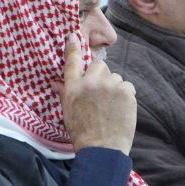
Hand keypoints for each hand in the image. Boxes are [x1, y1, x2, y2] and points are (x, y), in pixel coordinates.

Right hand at [55, 33, 136, 154]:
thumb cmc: (82, 133)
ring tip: (111, 107)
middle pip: (100, 66)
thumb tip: (56, 83)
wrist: (102, 150)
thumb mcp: (68, 112)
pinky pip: (127, 87)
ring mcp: (110, 86)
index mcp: (74, 87)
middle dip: (102, 76)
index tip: (73, 35)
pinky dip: (126, 96)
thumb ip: (65, 93)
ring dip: (115, 88)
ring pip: (116, 77)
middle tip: (101, 94)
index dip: (73, 47)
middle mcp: (91, 82)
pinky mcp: (127, 92)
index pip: (72, 62)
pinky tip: (120, 110)